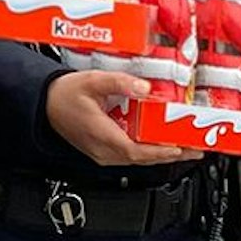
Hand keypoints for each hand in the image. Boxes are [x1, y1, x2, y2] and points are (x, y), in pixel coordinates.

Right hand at [43, 70, 198, 165]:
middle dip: (171, 154)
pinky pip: (130, 154)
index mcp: (101, 135)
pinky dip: (148, 150)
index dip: (160, 151)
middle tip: (194, 149)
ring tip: (183, 146)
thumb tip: (144, 87)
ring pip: (138, 159)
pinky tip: (159, 143)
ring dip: (161, 153)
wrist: (45, 103)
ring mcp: (103, 153)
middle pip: (143, 158)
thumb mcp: (92, 81)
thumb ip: (119, 82)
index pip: (136, 151)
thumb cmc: (63, 95)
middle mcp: (104, 150)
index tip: (180, 147)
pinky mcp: (103, 151)